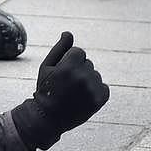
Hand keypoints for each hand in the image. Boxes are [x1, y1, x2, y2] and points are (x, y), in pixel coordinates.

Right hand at [11, 32, 109, 150]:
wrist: (49, 118)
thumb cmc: (46, 88)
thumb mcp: (47, 66)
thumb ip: (59, 48)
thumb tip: (69, 33)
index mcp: (68, 67)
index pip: (79, 52)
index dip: (69, 61)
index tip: (62, 72)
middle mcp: (82, 77)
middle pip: (88, 63)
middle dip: (78, 69)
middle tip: (66, 84)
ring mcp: (92, 90)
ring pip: (95, 74)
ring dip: (87, 80)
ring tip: (74, 92)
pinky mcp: (99, 100)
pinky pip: (104, 87)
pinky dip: (96, 90)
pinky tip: (84, 97)